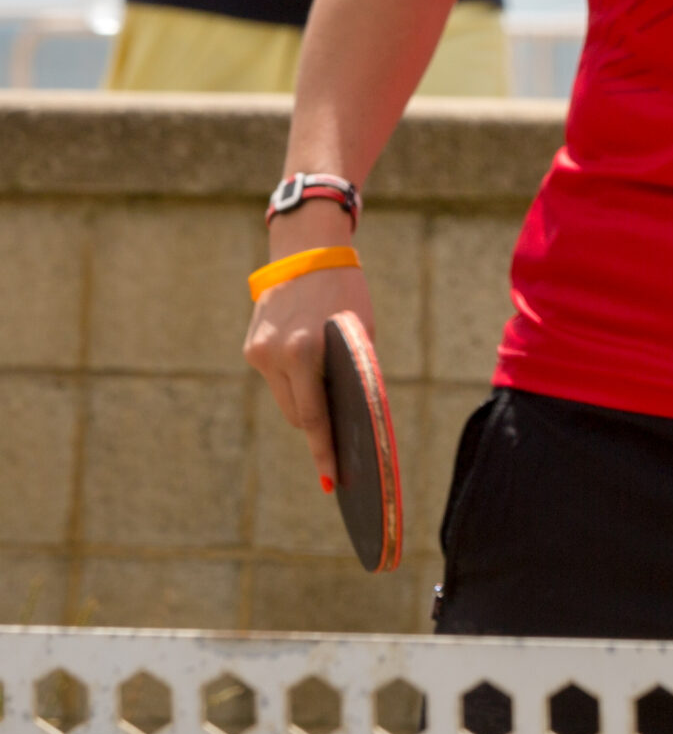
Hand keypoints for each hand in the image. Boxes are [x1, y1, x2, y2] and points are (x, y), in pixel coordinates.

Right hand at [243, 244, 374, 481]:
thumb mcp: (360, 334)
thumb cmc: (345, 293)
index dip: (324, 451)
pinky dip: (294, 381)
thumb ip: (352, 373)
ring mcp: (259, 354)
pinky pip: (276, 380)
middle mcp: (276, 356)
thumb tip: (351, 418)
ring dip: (306, 401)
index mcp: (306, 352)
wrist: (307, 253)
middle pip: (298, 415)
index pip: (315, 418)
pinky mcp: (251, 348)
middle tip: (341, 434)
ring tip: (326, 383)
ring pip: (285, 400)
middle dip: (319, 426)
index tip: (330, 480)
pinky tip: (308, 364)